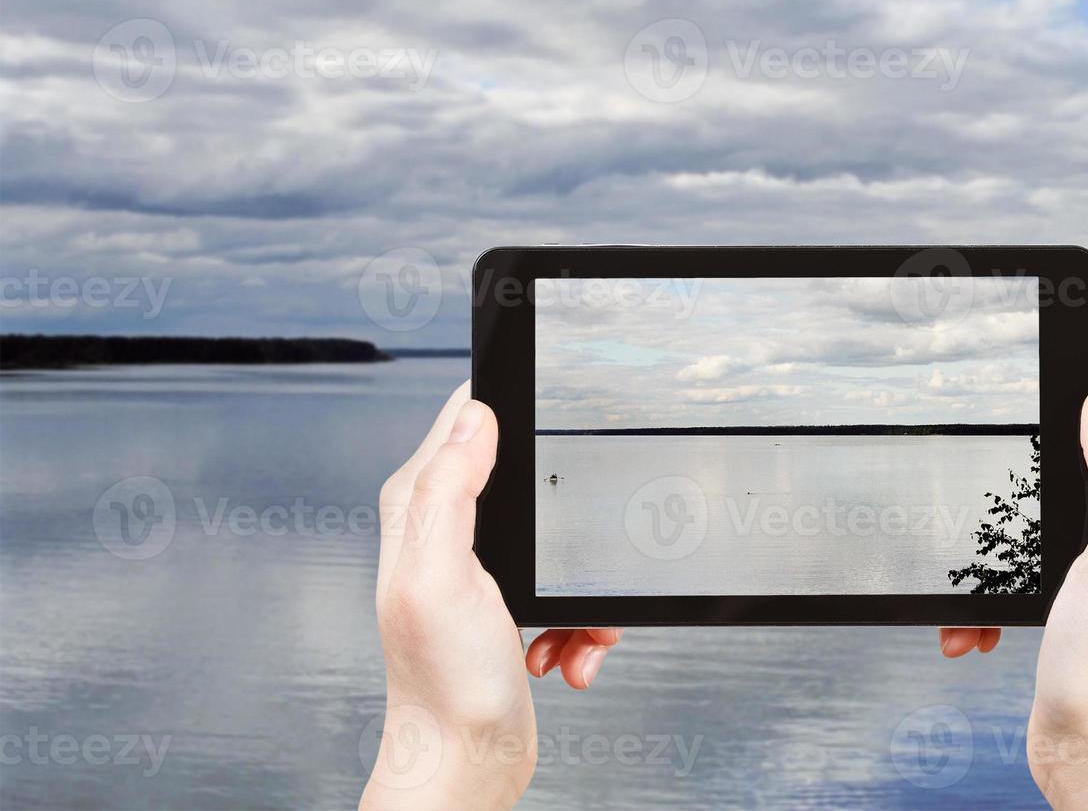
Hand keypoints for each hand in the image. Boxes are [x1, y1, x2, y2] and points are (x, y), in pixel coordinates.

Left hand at [362, 382, 620, 809]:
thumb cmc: (444, 684)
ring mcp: (485, 569)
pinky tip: (566, 650)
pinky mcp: (515, 605)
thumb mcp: (442, 574)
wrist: (466, 762)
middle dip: (568, 519)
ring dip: (582, 588)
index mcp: (421, 506)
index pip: (464, 418)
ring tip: (568, 626)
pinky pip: (572, 591)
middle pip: (533, 478)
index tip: (549, 420)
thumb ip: (449, 489)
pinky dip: (583, 624)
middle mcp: (447, 530)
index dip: (508, 409)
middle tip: (568, 560)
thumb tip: (474, 414)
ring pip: (563, 539)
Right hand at [940, 374, 1087, 809]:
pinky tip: (980, 623)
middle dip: (1017, 483)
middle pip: (1068, 458)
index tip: (1027, 397)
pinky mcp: (1076, 592)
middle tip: (989, 503)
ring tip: (981, 587)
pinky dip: (992, 594)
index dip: (1076, 397)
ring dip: (996, 551)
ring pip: (1032, 515)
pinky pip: (1018, 567)